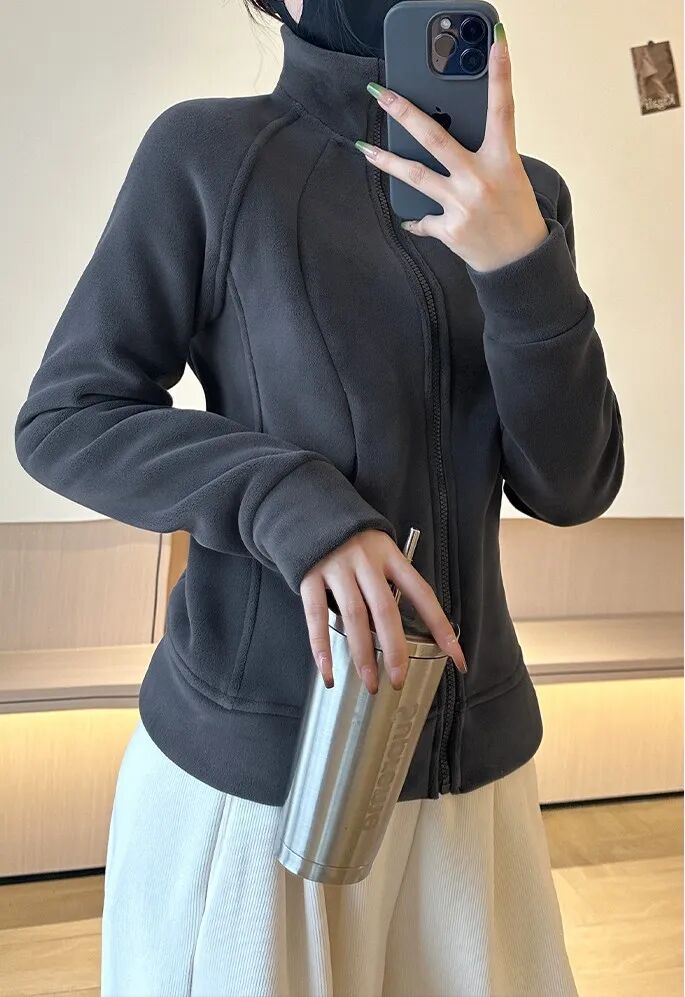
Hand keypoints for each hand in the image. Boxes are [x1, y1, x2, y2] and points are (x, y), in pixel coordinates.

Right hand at [300, 528, 466, 693]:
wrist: (309, 507)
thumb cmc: (352, 538)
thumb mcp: (379, 549)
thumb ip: (389, 582)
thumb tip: (403, 628)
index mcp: (390, 555)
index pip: (422, 594)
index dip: (441, 626)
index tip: (457, 658)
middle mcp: (365, 561)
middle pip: (386, 609)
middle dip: (395, 649)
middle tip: (398, 680)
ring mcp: (336, 568)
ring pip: (354, 616)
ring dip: (362, 654)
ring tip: (370, 683)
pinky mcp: (309, 575)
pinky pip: (315, 616)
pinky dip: (321, 646)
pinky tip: (328, 671)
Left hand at [356, 22, 548, 272]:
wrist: (520, 264)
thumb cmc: (516, 216)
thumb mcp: (510, 177)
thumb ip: (484, 155)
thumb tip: (448, 137)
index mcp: (502, 160)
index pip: (502, 108)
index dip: (501, 72)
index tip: (495, 40)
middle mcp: (479, 179)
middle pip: (435, 136)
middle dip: (403, 111)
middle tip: (380, 92)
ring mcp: (461, 205)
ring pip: (414, 175)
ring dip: (385, 161)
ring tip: (365, 148)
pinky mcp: (449, 230)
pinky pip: (423, 219)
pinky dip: (417, 219)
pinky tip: (410, 218)